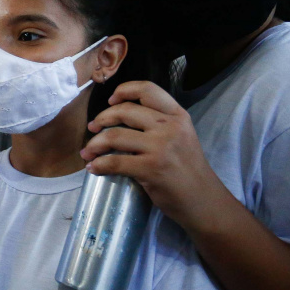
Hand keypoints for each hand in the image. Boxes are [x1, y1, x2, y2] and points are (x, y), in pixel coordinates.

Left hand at [79, 81, 231, 231]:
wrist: (203, 200)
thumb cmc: (187, 169)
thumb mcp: (181, 136)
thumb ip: (159, 123)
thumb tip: (120, 116)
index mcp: (177, 115)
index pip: (147, 89)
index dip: (124, 90)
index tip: (110, 100)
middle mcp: (170, 127)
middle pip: (124, 111)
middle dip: (101, 118)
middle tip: (92, 128)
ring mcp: (160, 147)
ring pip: (114, 136)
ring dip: (94, 144)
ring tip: (87, 152)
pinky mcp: (151, 169)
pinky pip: (114, 162)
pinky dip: (99, 165)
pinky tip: (93, 168)